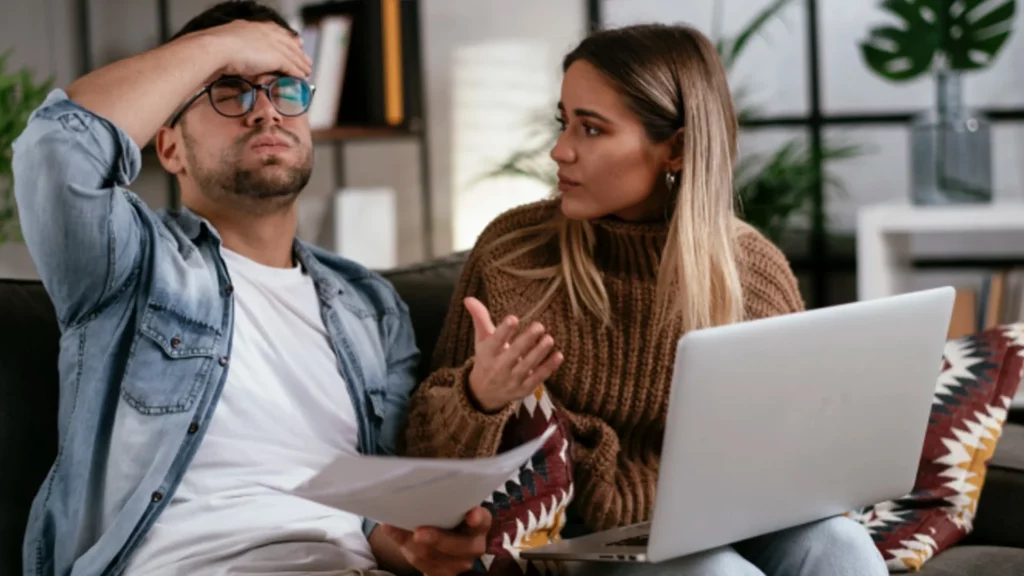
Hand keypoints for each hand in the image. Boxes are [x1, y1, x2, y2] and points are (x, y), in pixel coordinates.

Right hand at [197, 20, 312, 79]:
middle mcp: (266, 32)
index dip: (288, 39)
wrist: (215, 49)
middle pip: (289, 43)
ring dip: (302, 65)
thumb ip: (237, 46)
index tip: (296, 43)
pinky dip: (298, 73)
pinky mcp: (276, 57)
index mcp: (254, 26)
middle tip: (306, 60)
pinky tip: (302, 78)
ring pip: (293, 56)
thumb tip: (236, 55)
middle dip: (299, 53)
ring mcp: (272, 44)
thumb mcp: (228, 42)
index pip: (277, 32)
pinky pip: (291, 66)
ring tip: (307, 72)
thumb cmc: (214, 48)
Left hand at [380, 507, 491, 575]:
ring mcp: (459, 563)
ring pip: (433, 556)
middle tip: (419, 533)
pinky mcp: (443, 574)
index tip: (471, 515)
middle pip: (459, 545)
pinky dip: (403, 546)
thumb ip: (442, 501)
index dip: (478, 518)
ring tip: (394, 528)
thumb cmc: (448, 516)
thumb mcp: (449, 508)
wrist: (444, 541)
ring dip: (411, 543)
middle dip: (437, 539)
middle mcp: (473, 545)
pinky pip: (420, 564)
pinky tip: (390, 530)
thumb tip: (415, 492)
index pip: (483, 520)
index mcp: (479, 525)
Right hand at [464, 297, 563, 412]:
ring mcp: (512, 380)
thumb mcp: (481, 340)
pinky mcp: (524, 388)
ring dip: (539, 352)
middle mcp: (499, 367)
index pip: (495, 341)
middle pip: (513, 353)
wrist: (484, 393)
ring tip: (549, 339)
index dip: (504, 330)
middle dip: (526, 340)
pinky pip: (538, 378)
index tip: (513, 318)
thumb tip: (469, 298)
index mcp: (487, 353)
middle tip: (539, 326)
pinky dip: (548, 367)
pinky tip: (558, 355)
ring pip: (527, 365)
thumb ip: (480, 318)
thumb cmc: (486, 359)